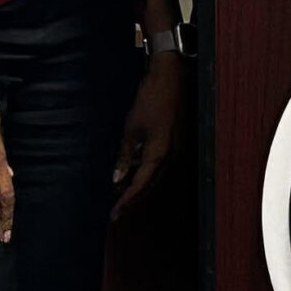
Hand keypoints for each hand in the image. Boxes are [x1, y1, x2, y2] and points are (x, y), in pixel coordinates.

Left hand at [112, 49, 181, 216]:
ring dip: (140, 184)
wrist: (171, 76)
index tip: (114, 215)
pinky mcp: (176, 140)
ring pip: (156, 175)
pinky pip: (161, 163)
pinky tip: (135, 168)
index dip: (126, 202)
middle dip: (133, 196)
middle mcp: (171, 156)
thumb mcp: (131, 128)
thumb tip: (116, 178)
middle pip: (150, 184)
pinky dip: (147, 170)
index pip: (140, 186)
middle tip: (116, 205)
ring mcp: (176, 148)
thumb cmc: (150, 99)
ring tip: (121, 189)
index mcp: (159, 155)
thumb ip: (125, 155)